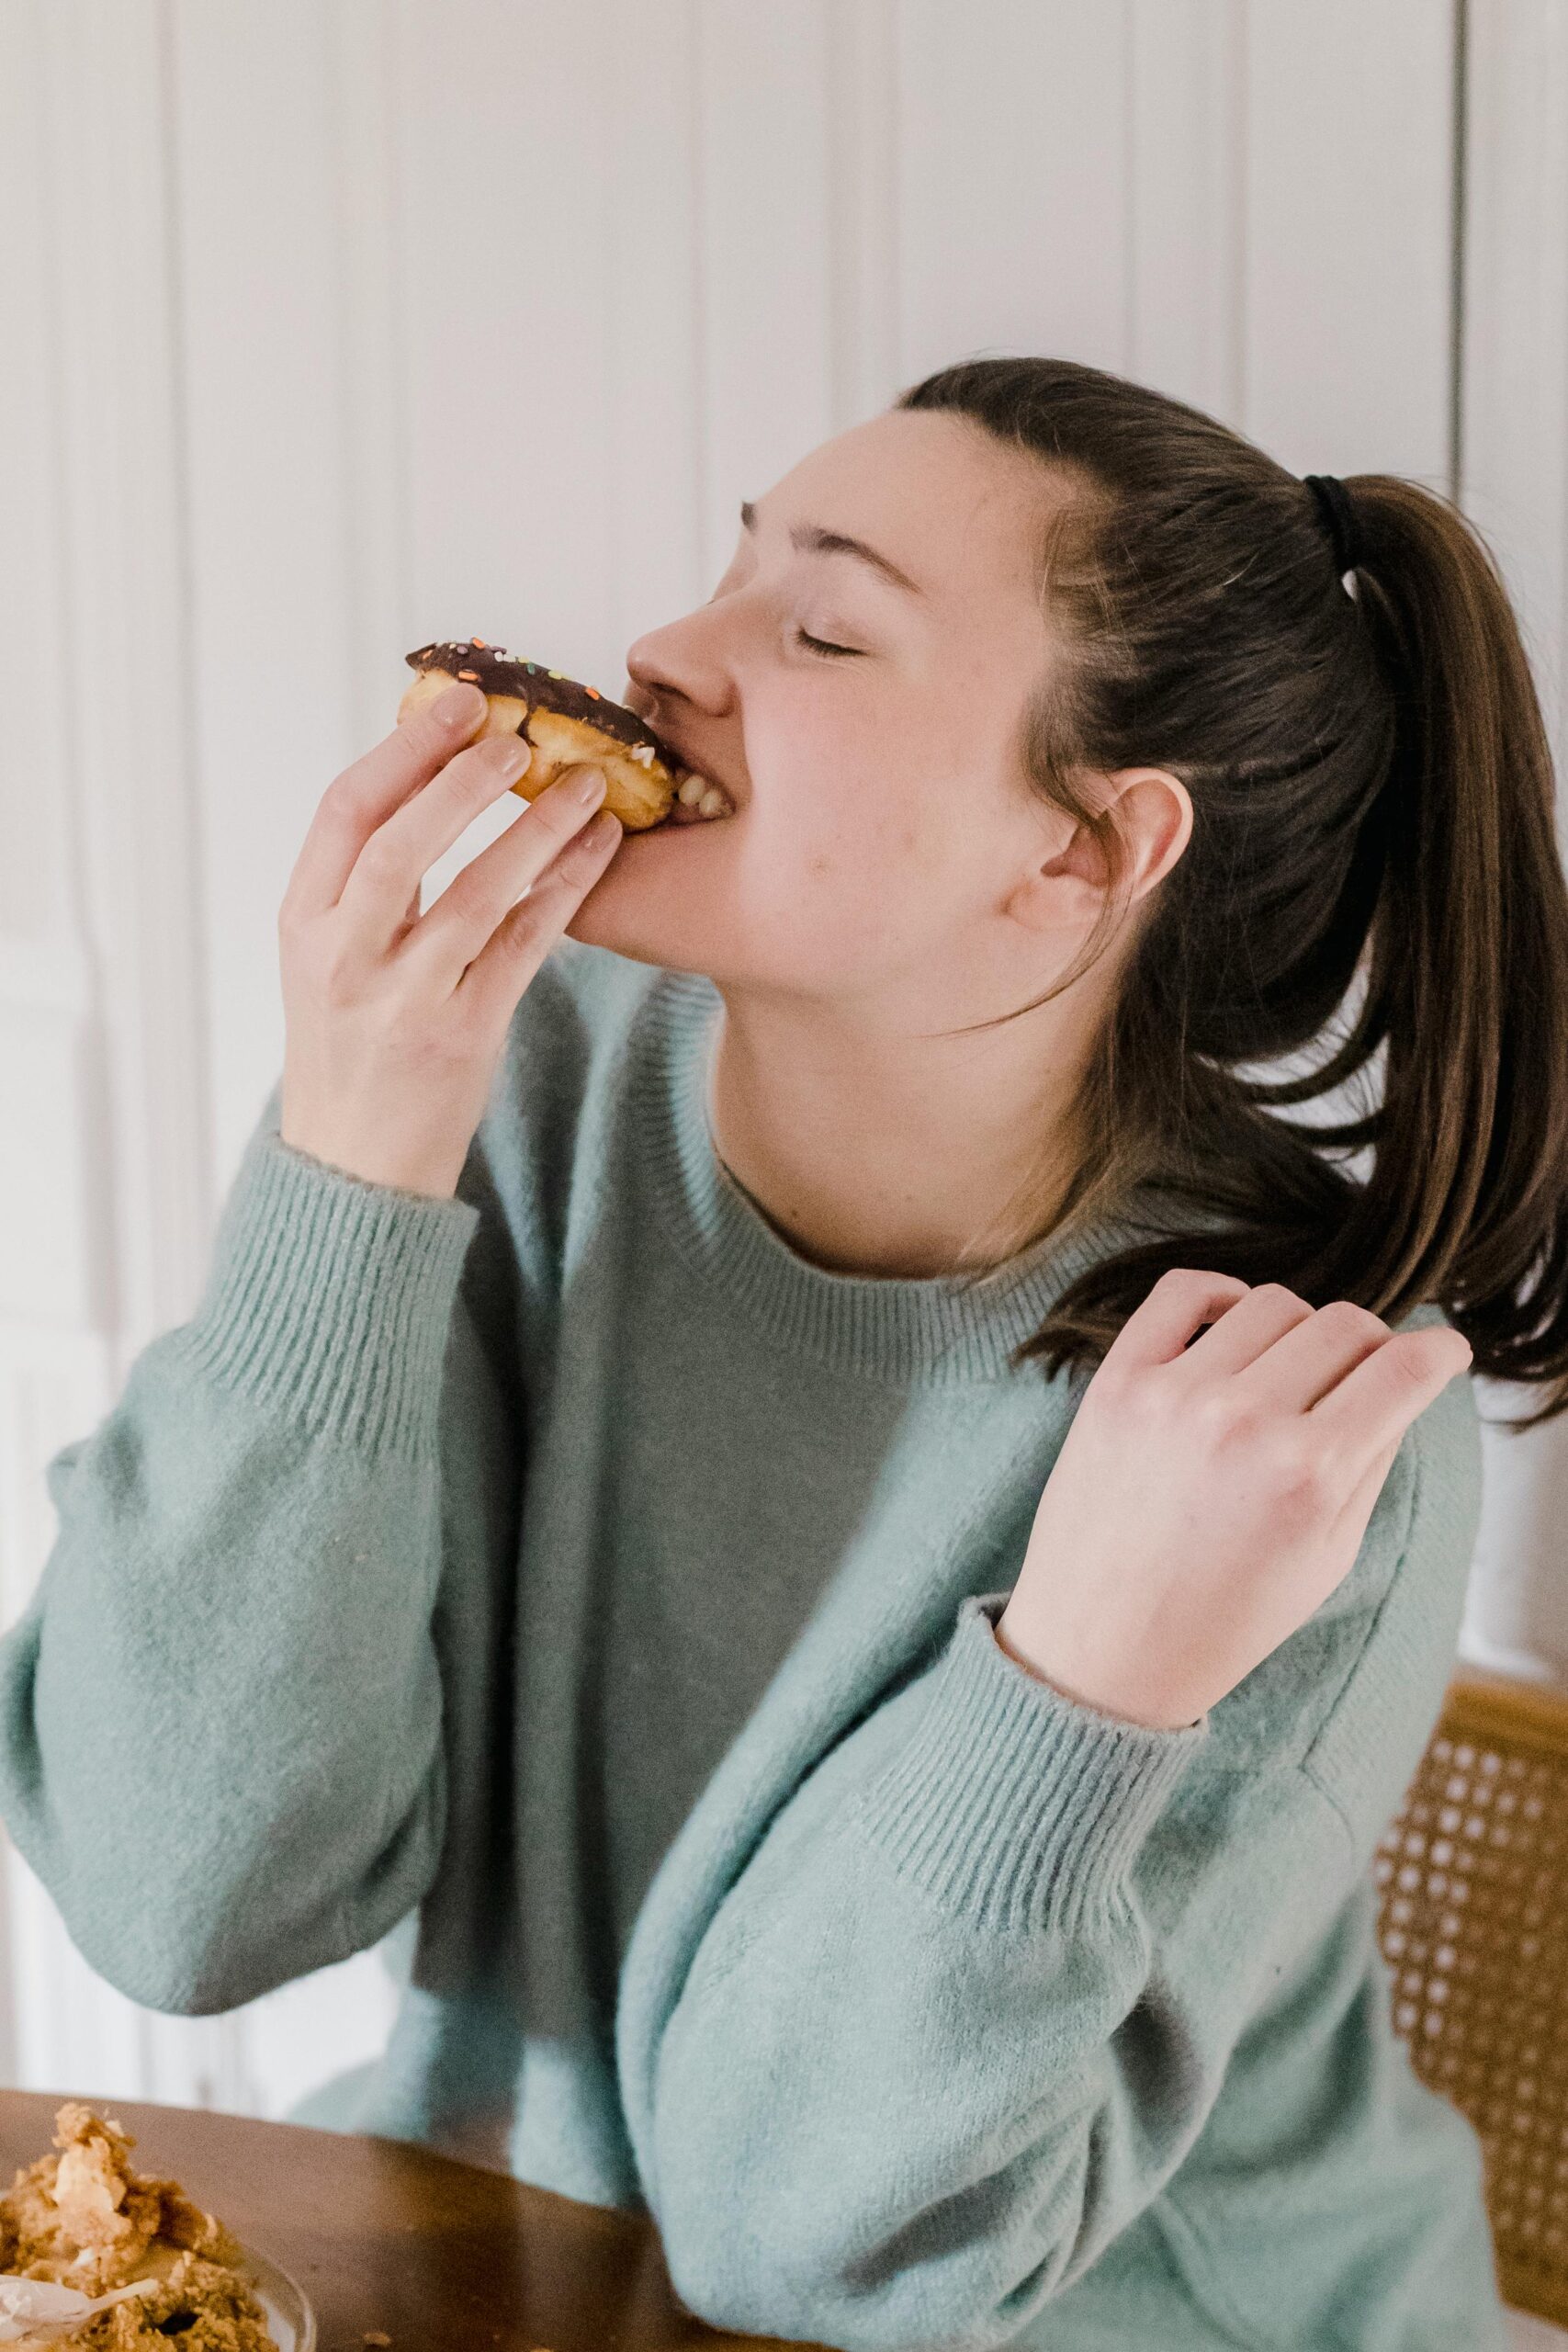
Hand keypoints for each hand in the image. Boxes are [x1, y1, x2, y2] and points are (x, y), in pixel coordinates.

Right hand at [278, 681, 621, 1199]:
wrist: (354, 1164)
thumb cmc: (350, 1044)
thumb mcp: (326, 956)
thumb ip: (364, 879)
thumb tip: (431, 770)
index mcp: (303, 923)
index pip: (344, 812)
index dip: (404, 750)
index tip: (457, 704)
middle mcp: (344, 959)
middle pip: (400, 845)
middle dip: (461, 779)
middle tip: (520, 734)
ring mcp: (404, 1002)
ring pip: (475, 895)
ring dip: (535, 829)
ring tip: (586, 782)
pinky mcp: (464, 1037)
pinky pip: (524, 947)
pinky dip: (564, 890)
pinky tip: (598, 850)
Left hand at [994, 1269, 1473, 1729]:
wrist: (1103, 1653)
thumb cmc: (1222, 1619)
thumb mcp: (1328, 1558)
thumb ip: (1372, 1460)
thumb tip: (1400, 1381)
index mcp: (1309, 1475)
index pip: (1404, 1369)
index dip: (1442, 1352)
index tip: (1445, 1351)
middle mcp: (1244, 1421)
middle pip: (1345, 1326)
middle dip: (1374, 1346)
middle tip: (1366, 1375)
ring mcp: (1174, 1395)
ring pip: (1273, 1302)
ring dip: (1300, 1329)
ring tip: (1293, 1372)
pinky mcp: (1118, 1383)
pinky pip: (1183, 1291)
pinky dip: (1223, 1293)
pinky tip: (1237, 1326)